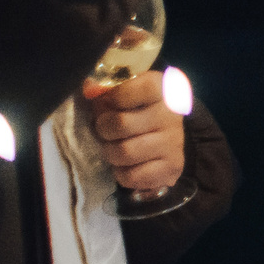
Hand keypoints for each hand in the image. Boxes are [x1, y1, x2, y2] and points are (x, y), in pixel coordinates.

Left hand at [83, 68, 186, 194]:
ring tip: (114, 147)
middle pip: (121, 123)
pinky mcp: (171, 168)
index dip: (118, 95)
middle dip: (104, 129)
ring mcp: (174, 142)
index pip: (144, 87)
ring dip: (111, 153)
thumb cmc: (136, 113)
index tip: (110, 102)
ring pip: (124, 152)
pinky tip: (127, 164)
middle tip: (106, 130)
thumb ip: (105, 90)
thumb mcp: (123, 95)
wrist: (164, 141)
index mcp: (162, 90)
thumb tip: (89, 89)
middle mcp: (171, 115)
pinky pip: (132, 176)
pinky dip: (121, 173)